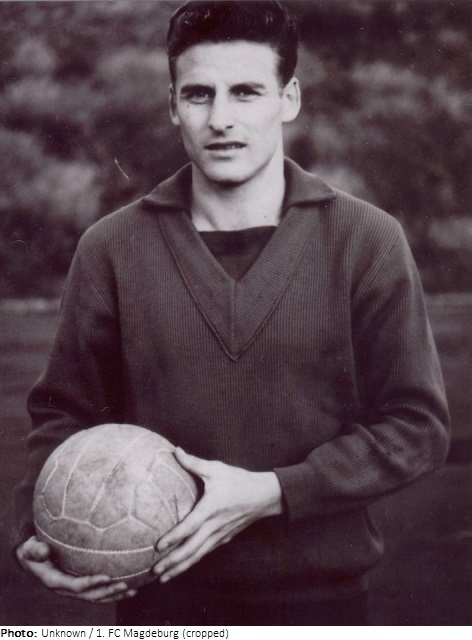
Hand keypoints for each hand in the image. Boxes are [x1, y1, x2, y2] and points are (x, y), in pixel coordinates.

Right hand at [16, 536, 136, 602]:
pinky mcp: (80, 586)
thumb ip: (35, 550)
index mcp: (55, 581)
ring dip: (115, 595)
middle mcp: (66, 589)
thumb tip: (43, 550)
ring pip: (97, 597)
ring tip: (133, 590)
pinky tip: (130, 586)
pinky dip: (113, 591)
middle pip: (90, 595)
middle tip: (125, 585)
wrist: (32, 558)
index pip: (76, 585)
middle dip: (108, 592)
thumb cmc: (32, 550)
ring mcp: (74, 590)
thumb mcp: (29, 549)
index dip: (91, 583)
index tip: (106, 577)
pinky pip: (98, 591)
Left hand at [153, 448, 282, 582]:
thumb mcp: (216, 468)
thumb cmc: (239, 480)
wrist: (264, 496)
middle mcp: (215, 526)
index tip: (158, 546)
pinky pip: (205, 553)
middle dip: (173, 562)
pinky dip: (192, 562)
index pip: (189, 527)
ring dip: (180, 567)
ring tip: (163, 578)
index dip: (174, 538)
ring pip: (198, 555)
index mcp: (211, 509)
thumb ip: (193, 462)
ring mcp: (220, 535)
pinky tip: (182, 567)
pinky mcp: (224, 538)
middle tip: (154, 572)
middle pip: (192, 549)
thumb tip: (174, 450)